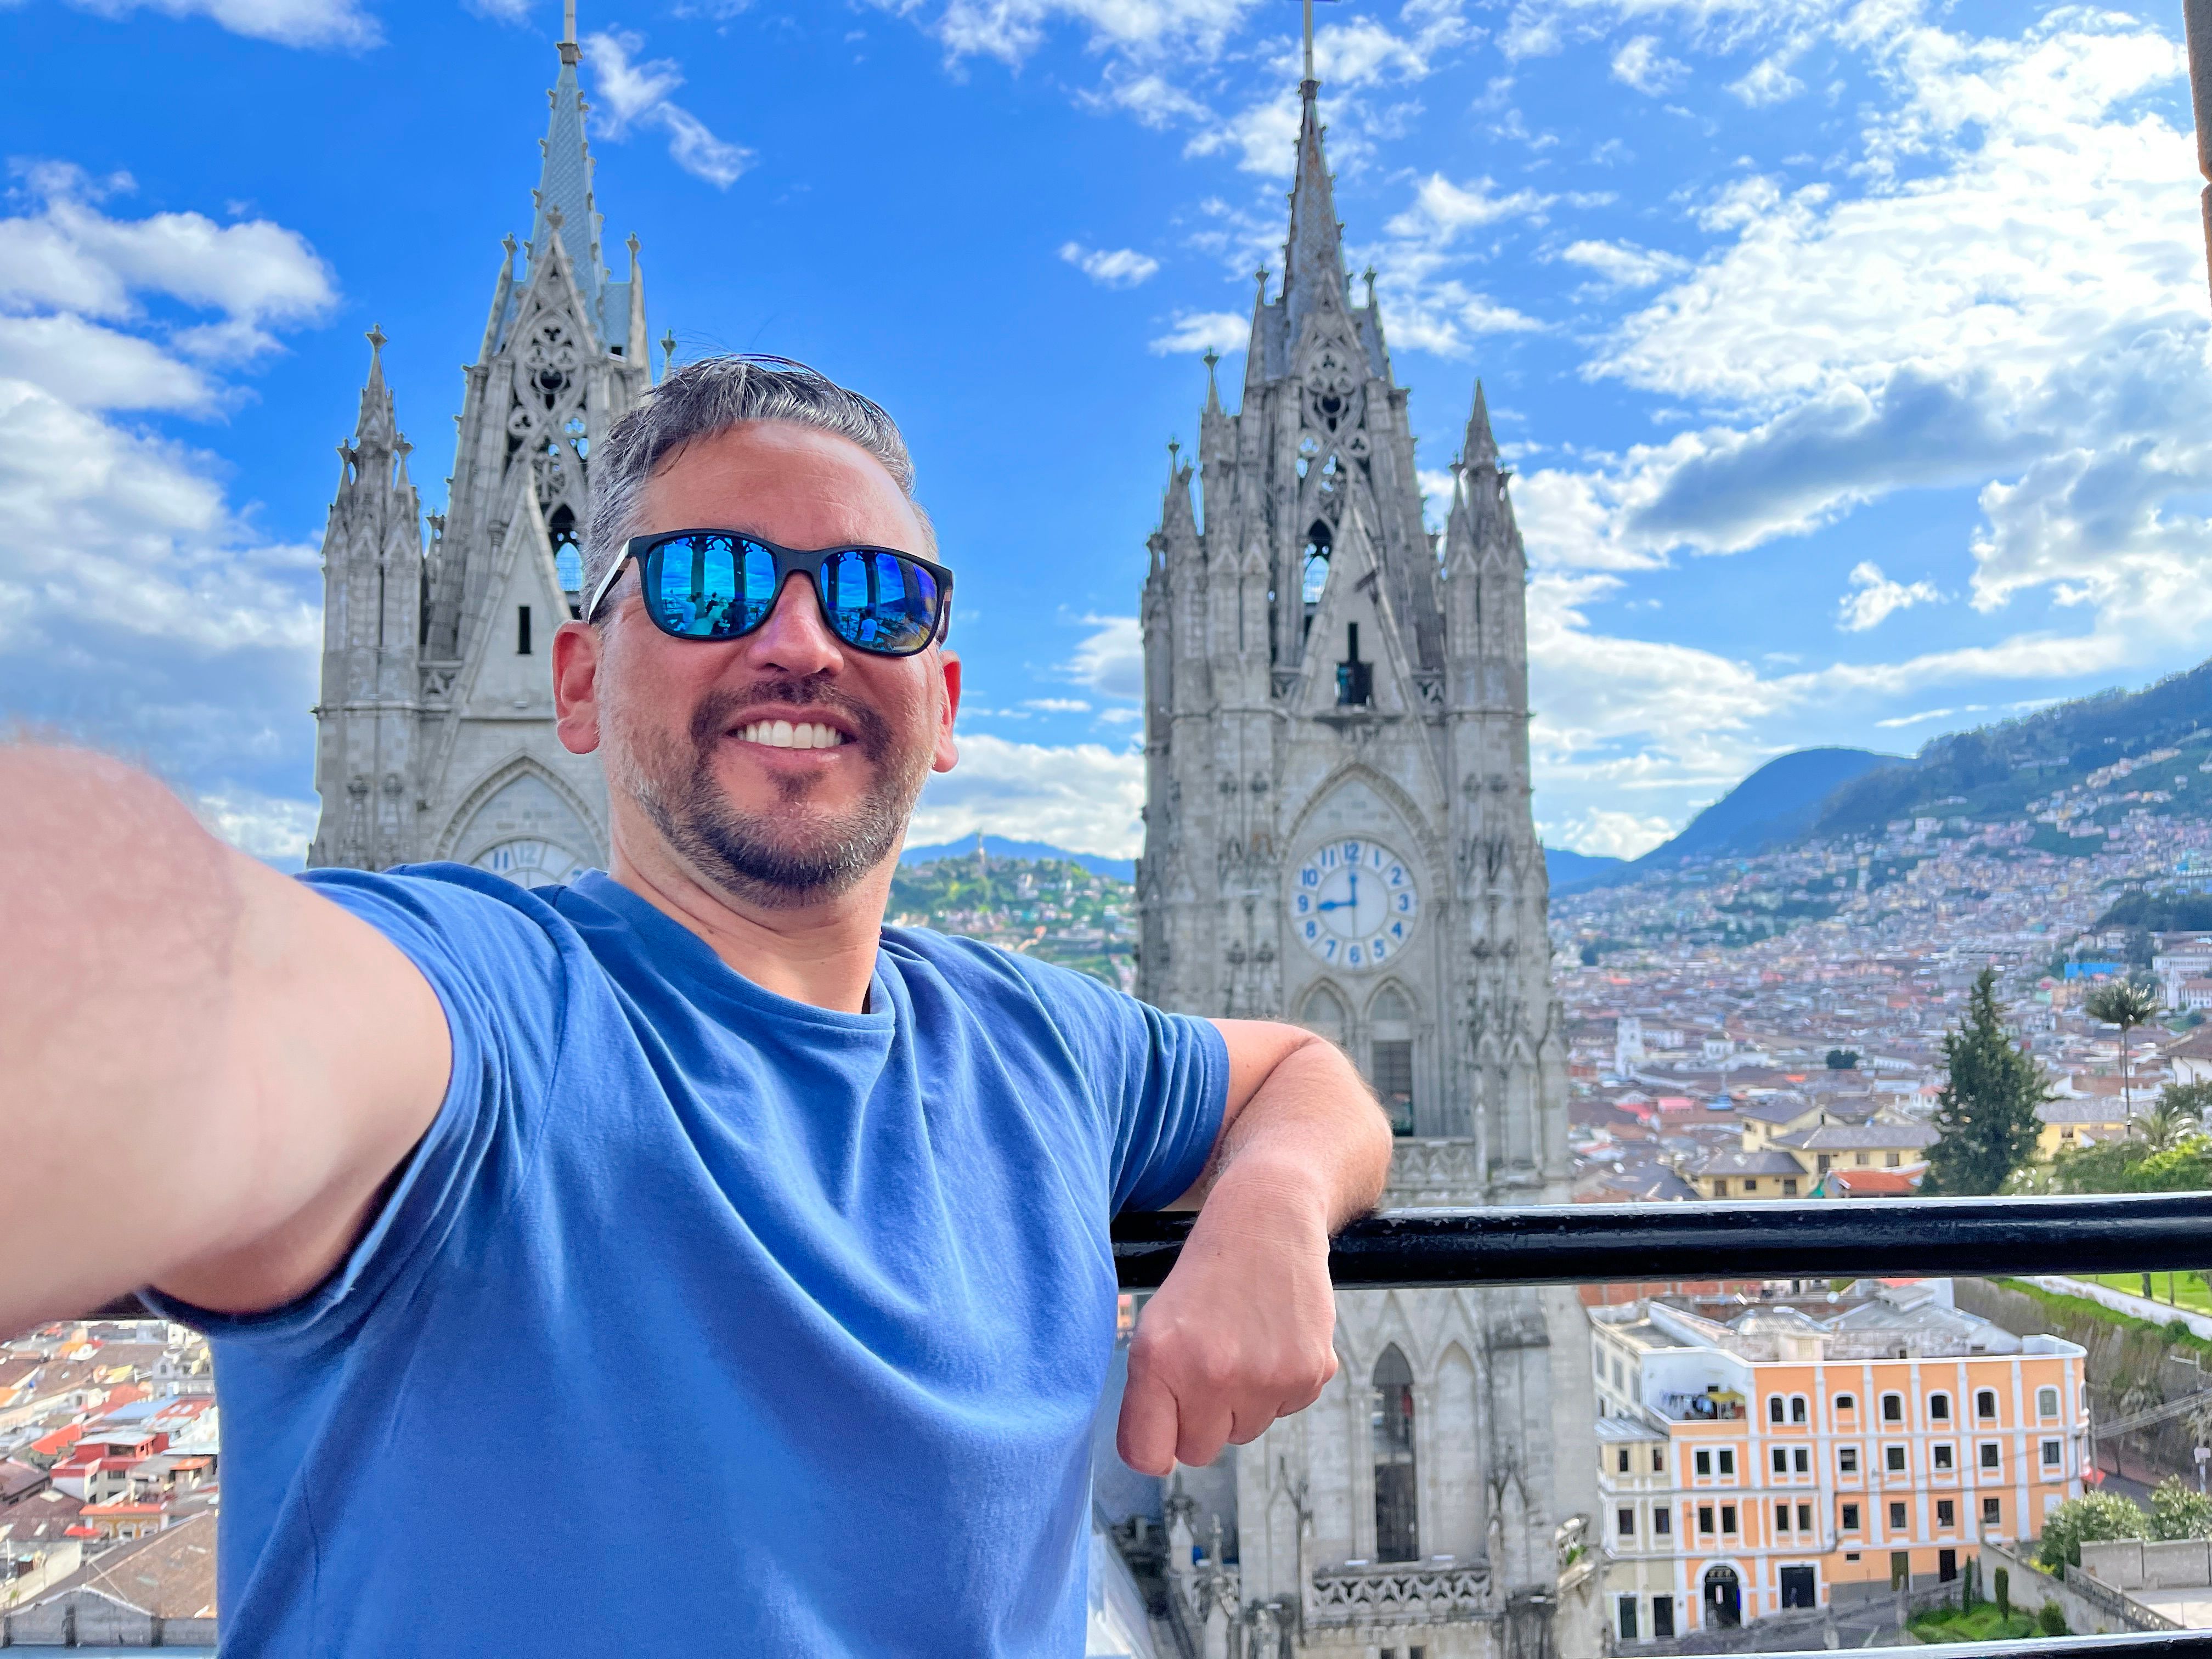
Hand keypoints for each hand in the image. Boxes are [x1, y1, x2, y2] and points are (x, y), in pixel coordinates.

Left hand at [1115, 1179, 1339, 1475]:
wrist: (1268, 1221)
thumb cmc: (1205, 1277)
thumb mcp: (1154, 1327)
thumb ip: (1148, 1396)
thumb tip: (1159, 1463)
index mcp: (1160, 1360)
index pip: (1148, 1457)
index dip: (1156, 1444)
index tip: (1163, 1423)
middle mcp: (1212, 1373)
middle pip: (1199, 1451)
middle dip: (1200, 1418)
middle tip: (1208, 1362)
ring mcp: (1265, 1377)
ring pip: (1245, 1432)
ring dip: (1242, 1401)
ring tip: (1242, 1342)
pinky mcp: (1309, 1374)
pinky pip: (1284, 1410)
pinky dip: (1279, 1384)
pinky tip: (1272, 1339)